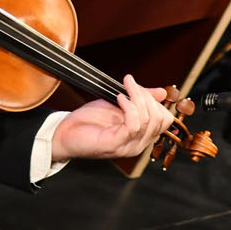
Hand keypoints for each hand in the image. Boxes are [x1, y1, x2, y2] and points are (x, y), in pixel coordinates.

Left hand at [50, 74, 174, 162]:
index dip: (155, 101)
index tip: (138, 87)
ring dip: (137, 97)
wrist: (65, 133)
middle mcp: (138, 144)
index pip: (164, 120)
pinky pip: (133, 125)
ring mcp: (128, 146)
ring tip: (125, 86)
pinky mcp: (115, 144)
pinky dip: (129, 107)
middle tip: (130, 83)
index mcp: (141, 136)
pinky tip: (119, 97)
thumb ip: (139, 99)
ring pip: (147, 120)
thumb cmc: (90, 120)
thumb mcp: (118, 104)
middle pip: (159, 119)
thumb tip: (163, 92)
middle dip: (146, 96)